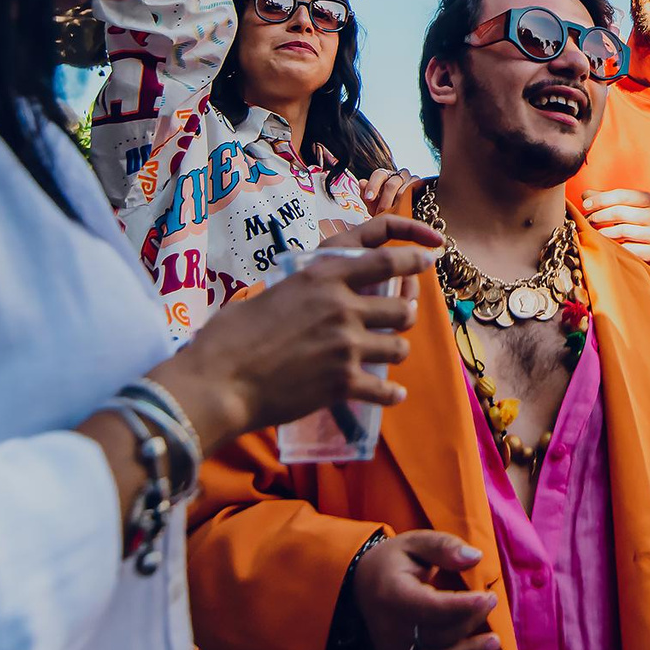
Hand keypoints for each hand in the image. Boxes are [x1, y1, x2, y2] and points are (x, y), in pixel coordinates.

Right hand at [151, 213, 438, 447]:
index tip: (431, 255)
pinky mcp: (343, 382)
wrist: (218, 383)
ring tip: (382, 356)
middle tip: (399, 319)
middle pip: (403, 307)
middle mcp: (341, 305)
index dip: (414, 255)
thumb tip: (318, 291)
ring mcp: (345, 344)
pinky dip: (390, 394)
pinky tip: (391, 394)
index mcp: (322, 275)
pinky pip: (385, 389)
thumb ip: (306, 289)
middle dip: (405, 314)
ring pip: (398, 347)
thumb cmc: (230, 337)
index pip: (386, 256)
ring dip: (393, 351)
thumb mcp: (274, 292)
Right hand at [353, 531, 501, 649]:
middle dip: (470, 621)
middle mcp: (390, 628)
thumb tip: (476, 557)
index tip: (488, 597)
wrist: (363, 585)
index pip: (431, 608)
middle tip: (491, 602)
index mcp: (393, 594)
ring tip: (493, 641)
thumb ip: (444, 547)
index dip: (463, 607)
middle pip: (437, 635)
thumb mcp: (416, 542)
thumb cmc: (395, 561)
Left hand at [360, 166, 416, 216]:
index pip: (379, 175)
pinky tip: (407, 212)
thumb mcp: (373, 204)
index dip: (373, 186)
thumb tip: (361, 182)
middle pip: (392, 184)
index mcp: (386, 175)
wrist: (404, 216)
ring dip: (398, 204)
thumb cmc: (386, 208)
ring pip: (405, 190)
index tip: (368, 198)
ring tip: (393, 216)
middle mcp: (400, 175)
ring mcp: (414, 180)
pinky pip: (418, 194)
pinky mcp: (424, 188)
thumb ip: (366, 194)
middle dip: (385, 201)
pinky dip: (410, 203)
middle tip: (380, 213)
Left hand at [580, 188, 649, 264]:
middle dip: (599, 216)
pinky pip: (627, 249)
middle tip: (588, 221)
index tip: (585, 205)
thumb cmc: (636, 224)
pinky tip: (607, 246)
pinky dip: (614, 247)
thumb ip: (606, 199)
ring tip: (595, 233)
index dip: (600, 199)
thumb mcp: (625, 208)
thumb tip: (586, 195)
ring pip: (622, 231)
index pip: (622, 195)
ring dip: (603, 233)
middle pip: (620, 212)